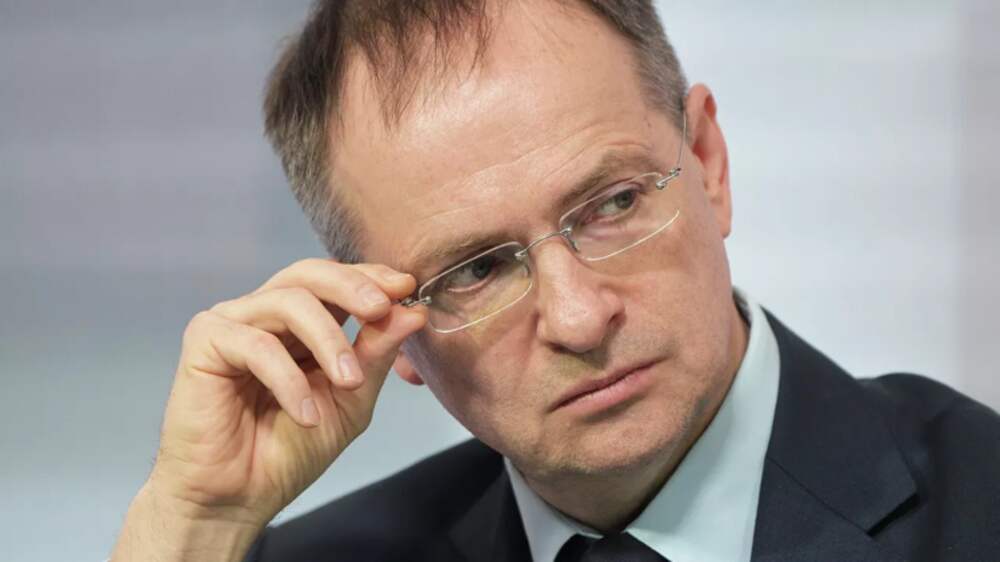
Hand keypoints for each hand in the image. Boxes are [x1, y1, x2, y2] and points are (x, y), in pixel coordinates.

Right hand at [121, 259, 425, 545]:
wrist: (238, 498)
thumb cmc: (287, 451)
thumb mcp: (350, 400)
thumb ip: (376, 355)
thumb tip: (412, 312)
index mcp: (300, 323)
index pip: (335, 280)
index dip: (370, 277)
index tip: (405, 287)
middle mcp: (265, 313)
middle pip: (308, 273)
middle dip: (351, 286)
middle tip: (382, 309)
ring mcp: (233, 323)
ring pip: (288, 301)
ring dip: (328, 339)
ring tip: (349, 382)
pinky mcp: (205, 342)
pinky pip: (255, 344)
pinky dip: (288, 379)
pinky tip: (304, 414)